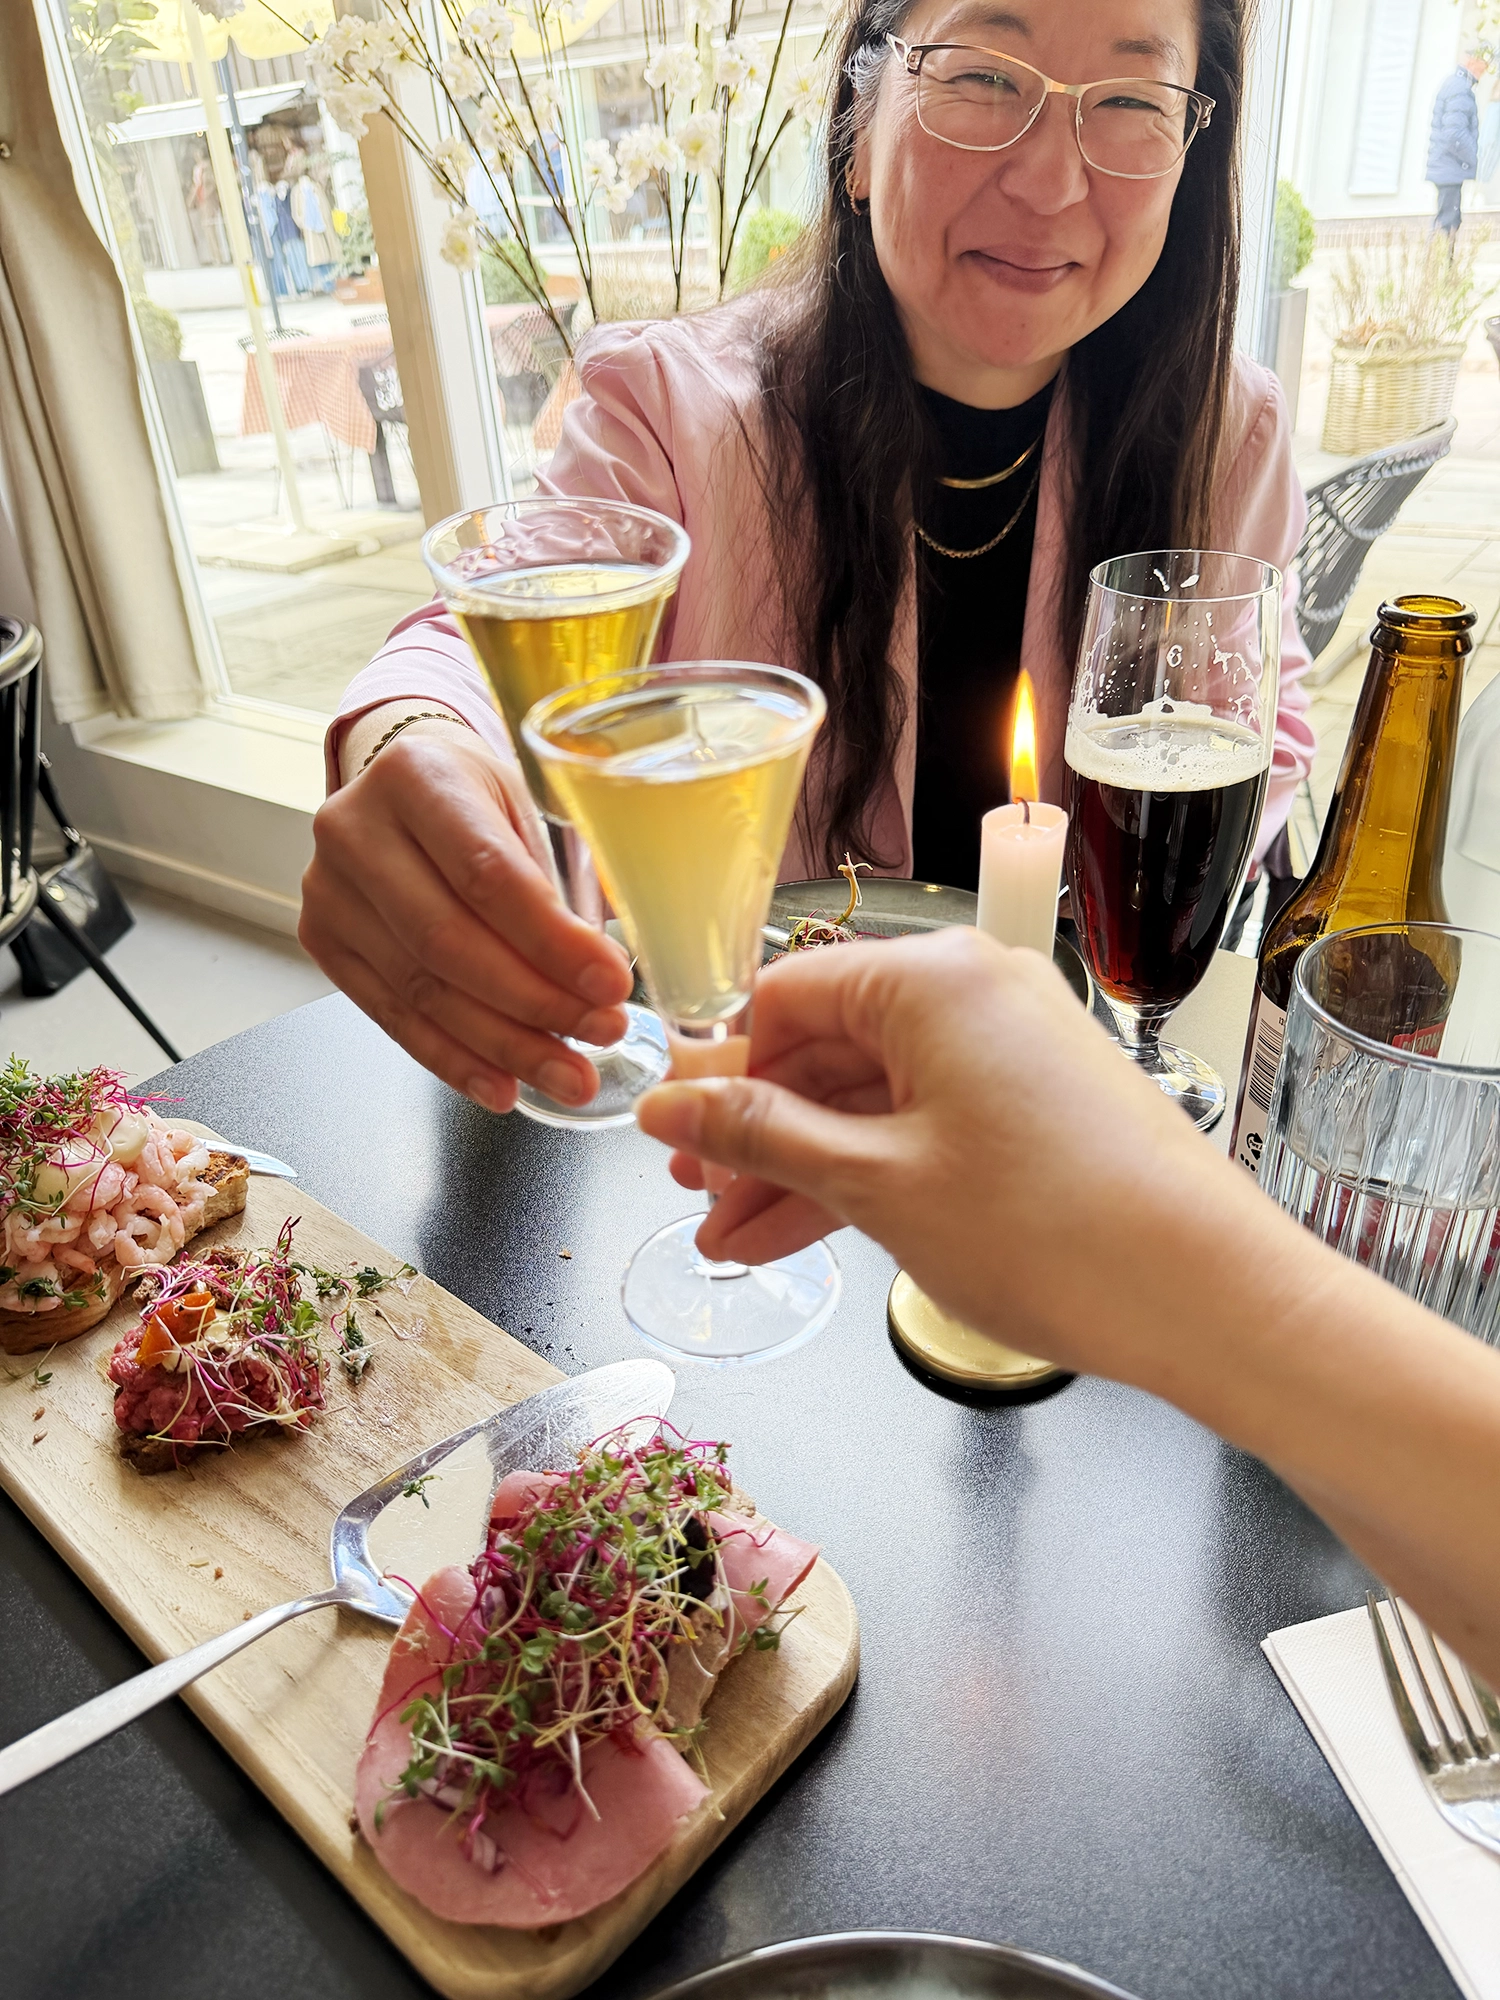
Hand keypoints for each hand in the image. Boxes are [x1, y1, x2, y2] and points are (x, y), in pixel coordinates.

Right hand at [300, 726, 632, 1112]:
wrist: (407, 788)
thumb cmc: (477, 797)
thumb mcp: (529, 807)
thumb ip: (563, 881)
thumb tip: (609, 976)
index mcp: (417, 777)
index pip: (488, 876)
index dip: (552, 941)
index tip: (611, 984)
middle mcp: (355, 830)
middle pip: (449, 941)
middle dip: (535, 1003)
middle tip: (599, 1036)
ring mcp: (329, 890)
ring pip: (421, 989)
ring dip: (502, 1045)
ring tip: (566, 1074)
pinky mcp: (323, 941)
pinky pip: (393, 1016)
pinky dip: (453, 1058)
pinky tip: (502, 1084)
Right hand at [636, 929, 1270, 1377]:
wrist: (1206, 1294)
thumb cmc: (1045, 1229)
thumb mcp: (874, 1183)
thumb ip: (758, 1135)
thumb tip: (662, 1106)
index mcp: (929, 977)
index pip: (785, 995)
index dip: (718, 1070)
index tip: (672, 1137)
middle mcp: (972, 991)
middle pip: (826, 1049)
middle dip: (754, 1134)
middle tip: (696, 1203)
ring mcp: (1009, 1049)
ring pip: (871, 1099)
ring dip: (800, 1169)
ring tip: (732, 1245)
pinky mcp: (1036, 1105)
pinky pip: (923, 1124)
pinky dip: (866, 1176)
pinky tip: (802, 1236)